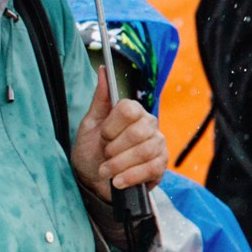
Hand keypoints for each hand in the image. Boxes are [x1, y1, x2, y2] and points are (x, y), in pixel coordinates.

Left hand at [71, 69, 167, 200]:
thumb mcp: (90, 124)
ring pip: (145, 151)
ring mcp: (158, 146)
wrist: (94, 180)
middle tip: (104, 155)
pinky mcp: (161, 166)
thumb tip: (103, 70)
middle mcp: (150, 125)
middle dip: (115, 148)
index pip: (130, 109)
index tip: (103, 135)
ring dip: (119, 164)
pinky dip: (130, 176)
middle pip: (138, 132)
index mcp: (134, 112)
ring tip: (106, 171)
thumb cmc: (92, 149)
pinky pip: (151, 168)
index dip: (113, 126)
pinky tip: (117, 181)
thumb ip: (100, 98)